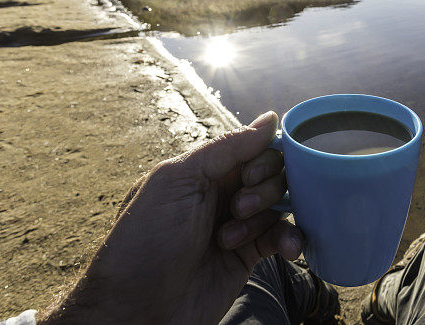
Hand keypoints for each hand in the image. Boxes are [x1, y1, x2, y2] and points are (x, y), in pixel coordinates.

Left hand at [42, 111, 301, 324]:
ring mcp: (236, 225)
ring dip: (267, 216)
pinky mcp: (247, 256)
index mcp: (202, 170)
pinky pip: (281, 237)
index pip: (252, 147)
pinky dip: (290, 239)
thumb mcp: (178, 180)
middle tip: (236, 208)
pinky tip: (287, 250)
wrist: (135, 311)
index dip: (261, 157)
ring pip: (278, 205)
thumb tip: (270, 119)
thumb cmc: (145, 241)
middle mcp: (221, 194)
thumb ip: (227, 148)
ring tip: (232, 239)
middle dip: (263, 188)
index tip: (249, 175)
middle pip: (271, 174)